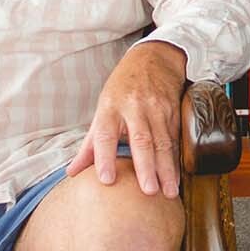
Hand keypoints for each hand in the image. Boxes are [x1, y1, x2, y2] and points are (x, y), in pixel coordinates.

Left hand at [67, 41, 186, 196]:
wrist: (153, 58)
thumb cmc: (122, 87)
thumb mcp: (102, 109)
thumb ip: (90, 143)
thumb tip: (72, 172)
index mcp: (110, 108)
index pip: (105, 135)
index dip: (104, 157)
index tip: (105, 179)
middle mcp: (134, 107)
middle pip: (141, 140)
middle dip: (145, 167)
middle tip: (148, 191)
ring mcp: (156, 108)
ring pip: (163, 142)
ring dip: (166, 169)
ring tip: (169, 192)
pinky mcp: (173, 110)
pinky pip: (175, 139)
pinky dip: (176, 160)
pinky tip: (177, 178)